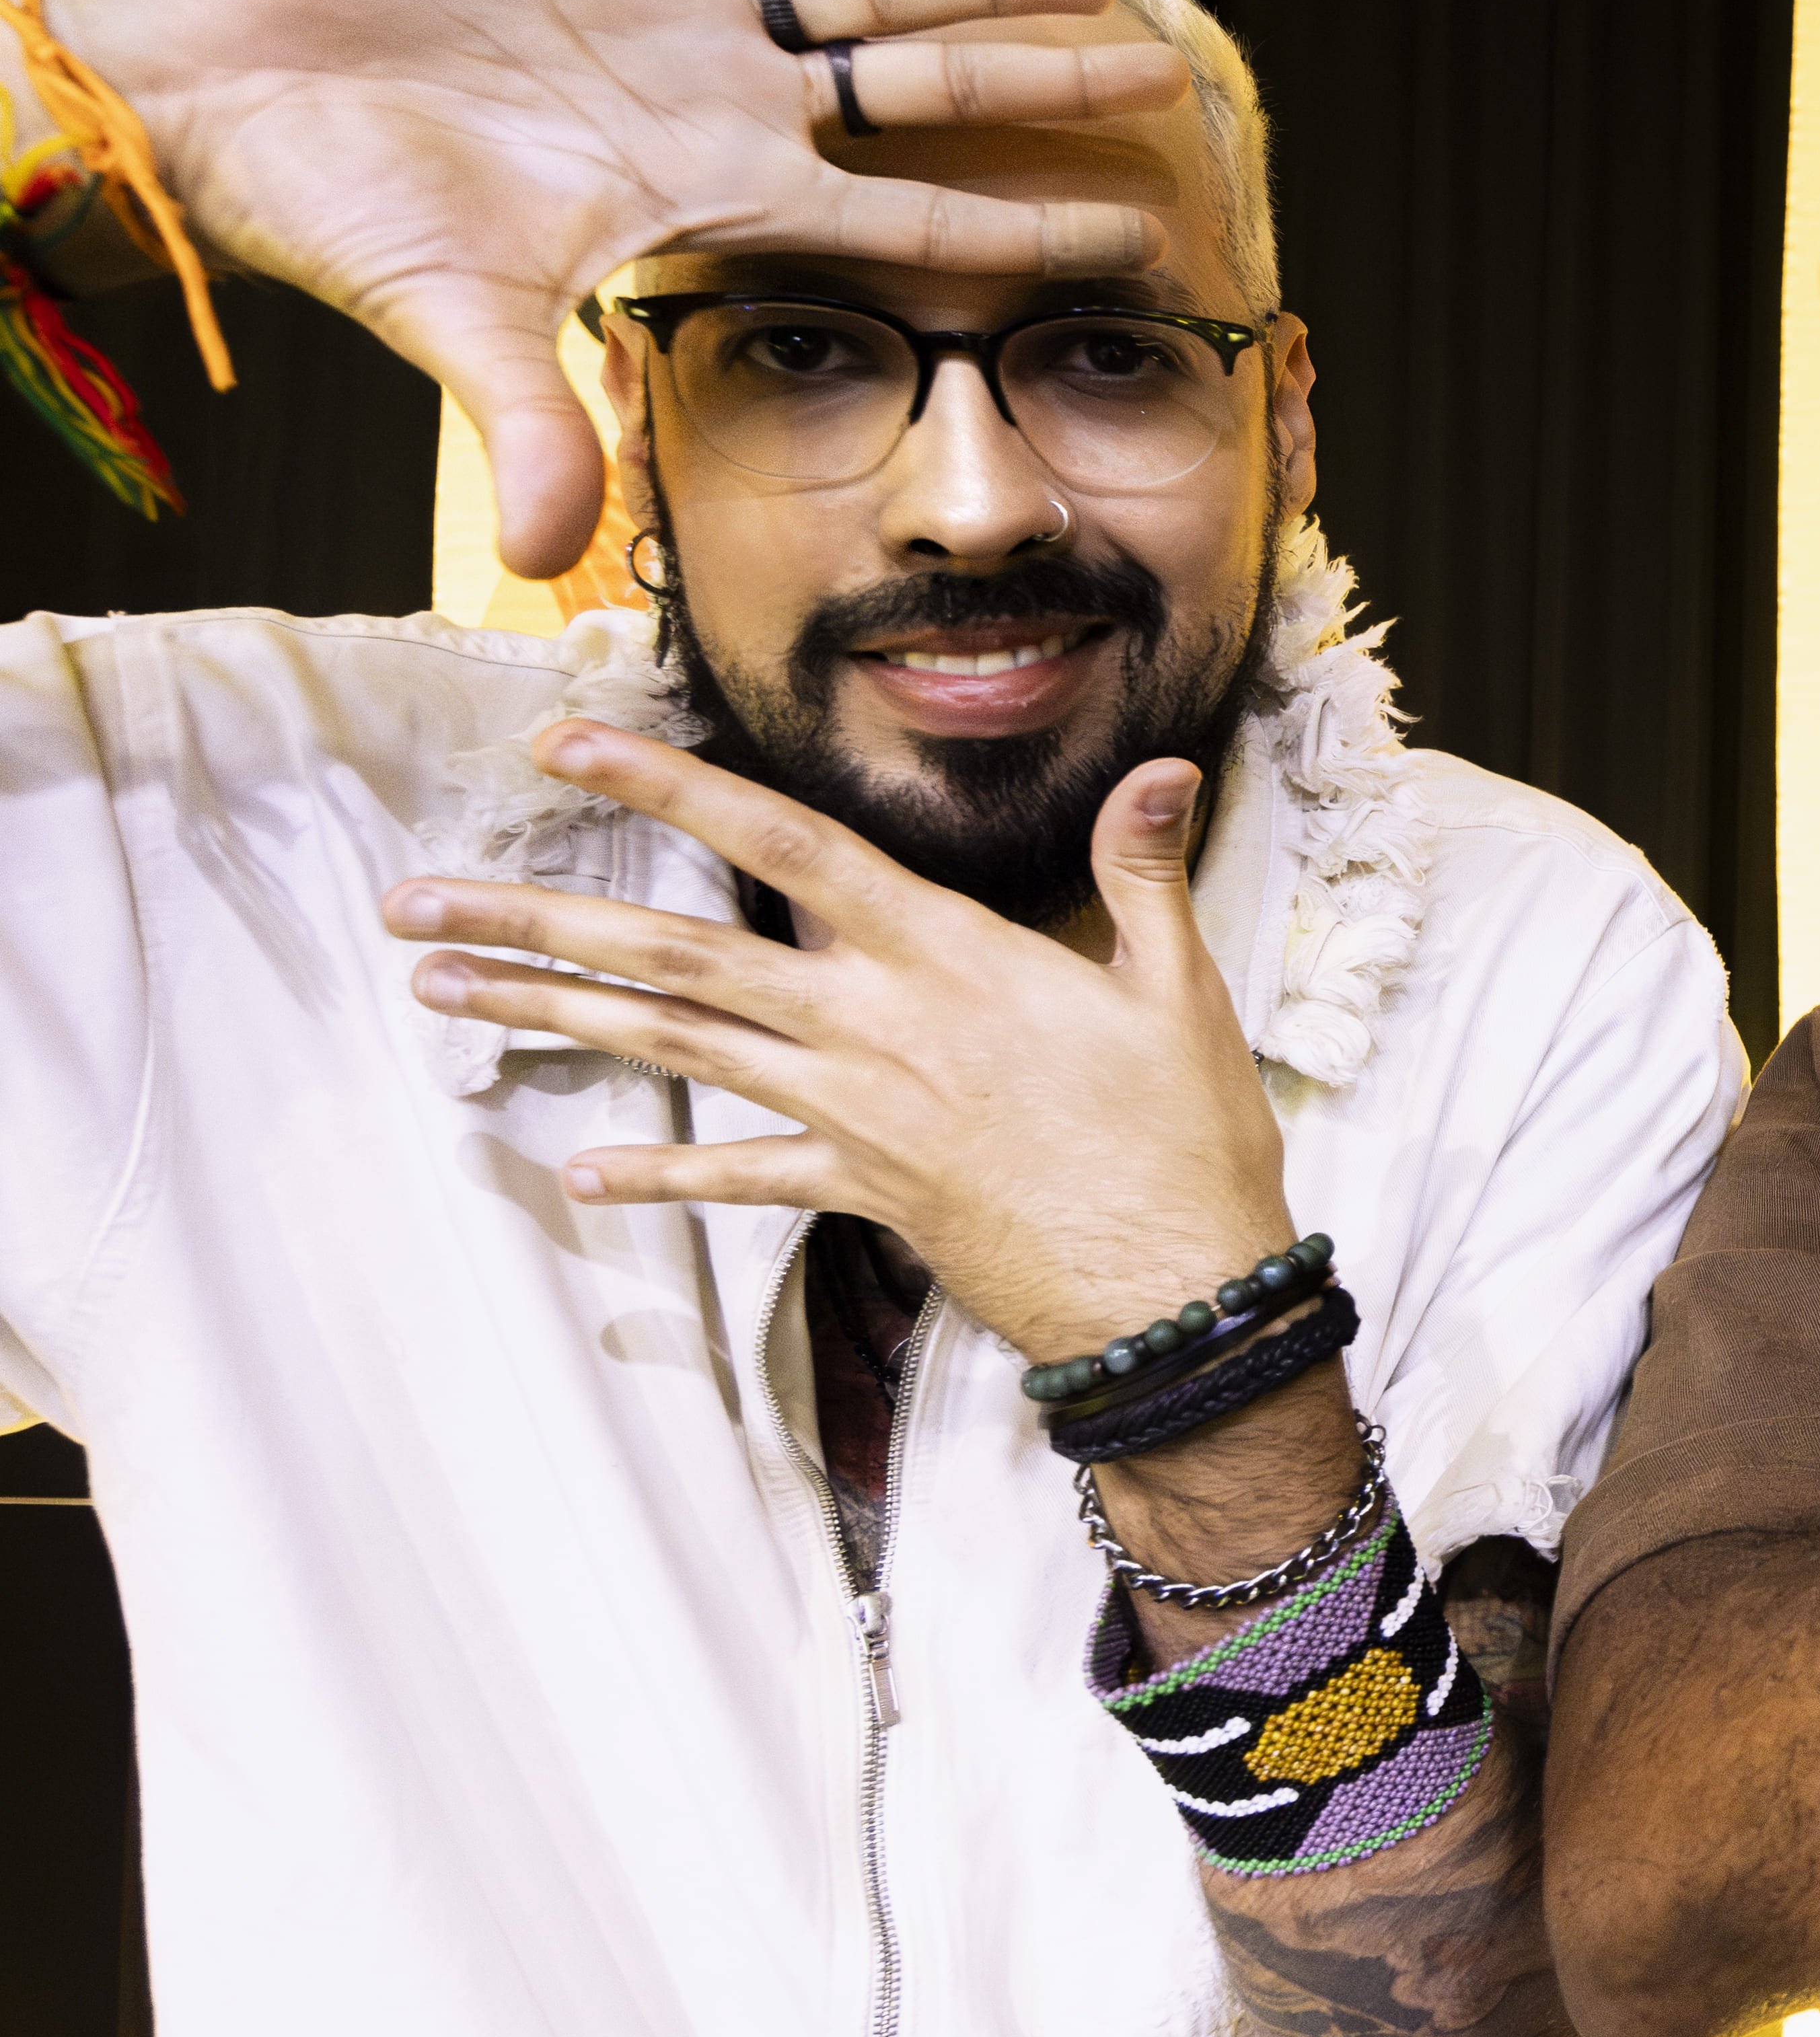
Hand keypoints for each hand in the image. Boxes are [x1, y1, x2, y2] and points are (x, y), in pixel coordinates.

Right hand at [39, 0, 1190, 576]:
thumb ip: (521, 433)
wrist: (208, 94)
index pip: (907, 222)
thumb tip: (545, 569)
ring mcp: (657, 7)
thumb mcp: (444, 327)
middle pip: (920, 94)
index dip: (1022, 225)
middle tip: (1158, 72)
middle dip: (1037, 83)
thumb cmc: (323, 206)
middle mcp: (710, 103)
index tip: (1135, 229)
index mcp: (704, 197)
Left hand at [384, 725, 1288, 1359]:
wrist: (1173, 1292)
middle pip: (678, 955)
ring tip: (444, 990)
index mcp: (947, 957)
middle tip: (418, 901)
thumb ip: (1142, 871)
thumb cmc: (1184, 1137)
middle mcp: (873, 1028)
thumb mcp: (1177, 991)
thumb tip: (1161, 770)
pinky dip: (665, 1175)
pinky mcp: (864, 1191)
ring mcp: (856, 1115)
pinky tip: (584, 1169)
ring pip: (677, 1049)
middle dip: (538, 917)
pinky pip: (743, 1181)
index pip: (786, 849)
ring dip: (553, 1014)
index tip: (567, 744)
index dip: (673, 787)